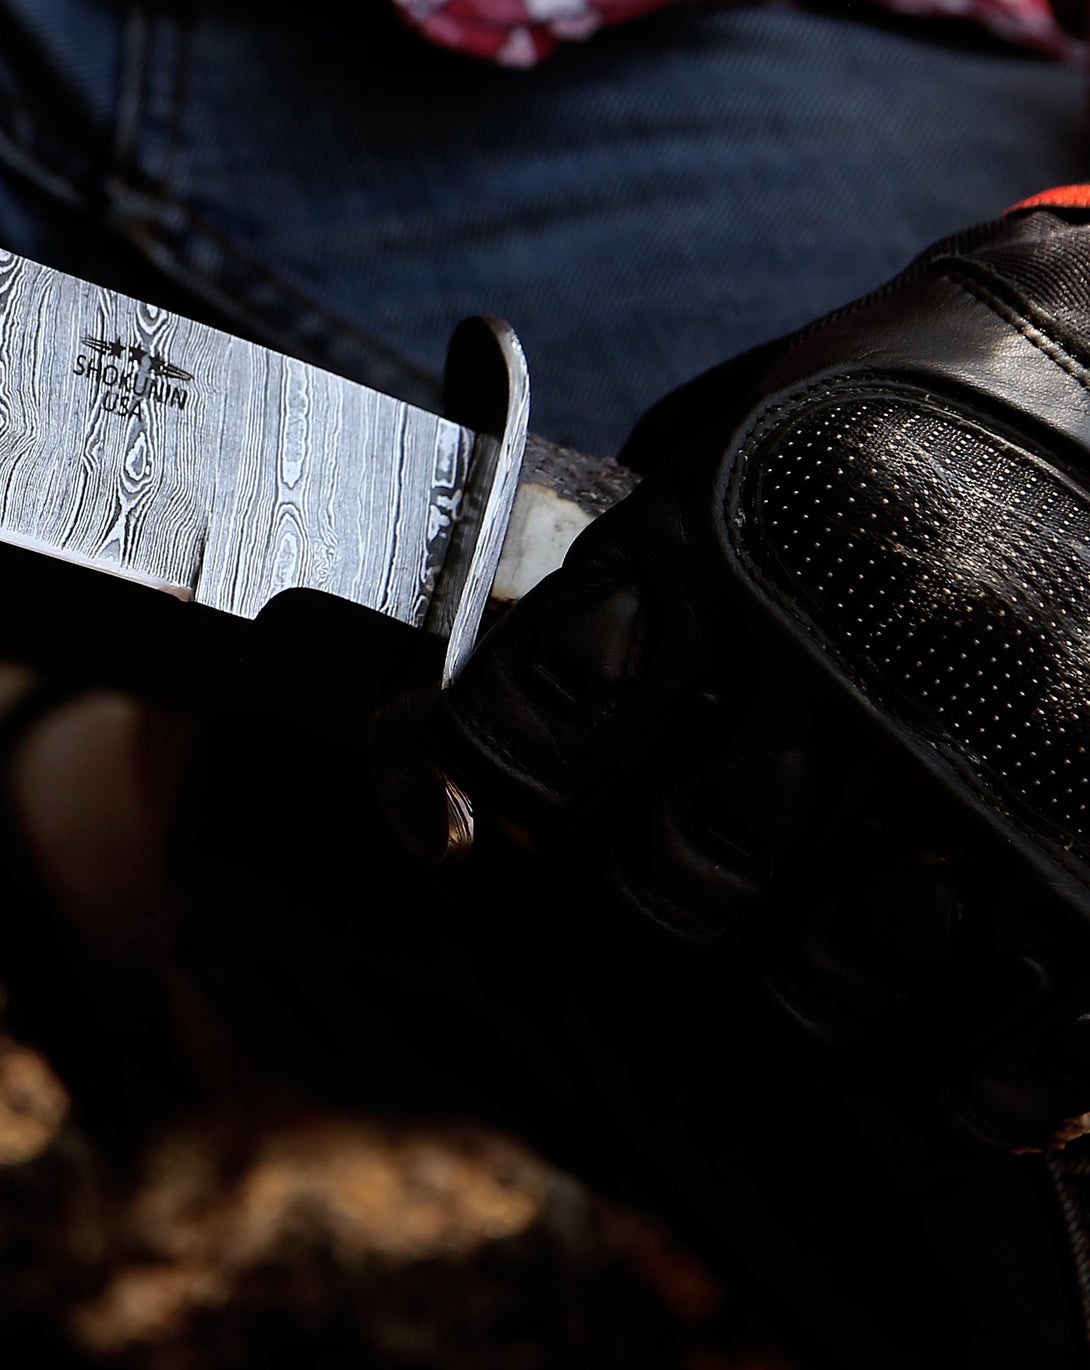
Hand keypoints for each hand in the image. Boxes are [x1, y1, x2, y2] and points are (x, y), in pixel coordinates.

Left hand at [376, 195, 1089, 1154]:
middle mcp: (851, 648)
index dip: (501, 768)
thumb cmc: (890, 408)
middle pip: (680, 868)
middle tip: (694, 857)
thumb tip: (467, 720)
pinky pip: (1015, 1046)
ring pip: (824, 971)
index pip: (542, 714)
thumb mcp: (726, 429)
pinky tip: (943, 1027)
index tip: (517, 778)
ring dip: (800, 974)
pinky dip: (962, 1074)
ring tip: (824, 926)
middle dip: (664, 880)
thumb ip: (624, 559)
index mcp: (727, 536)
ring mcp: (999, 756)